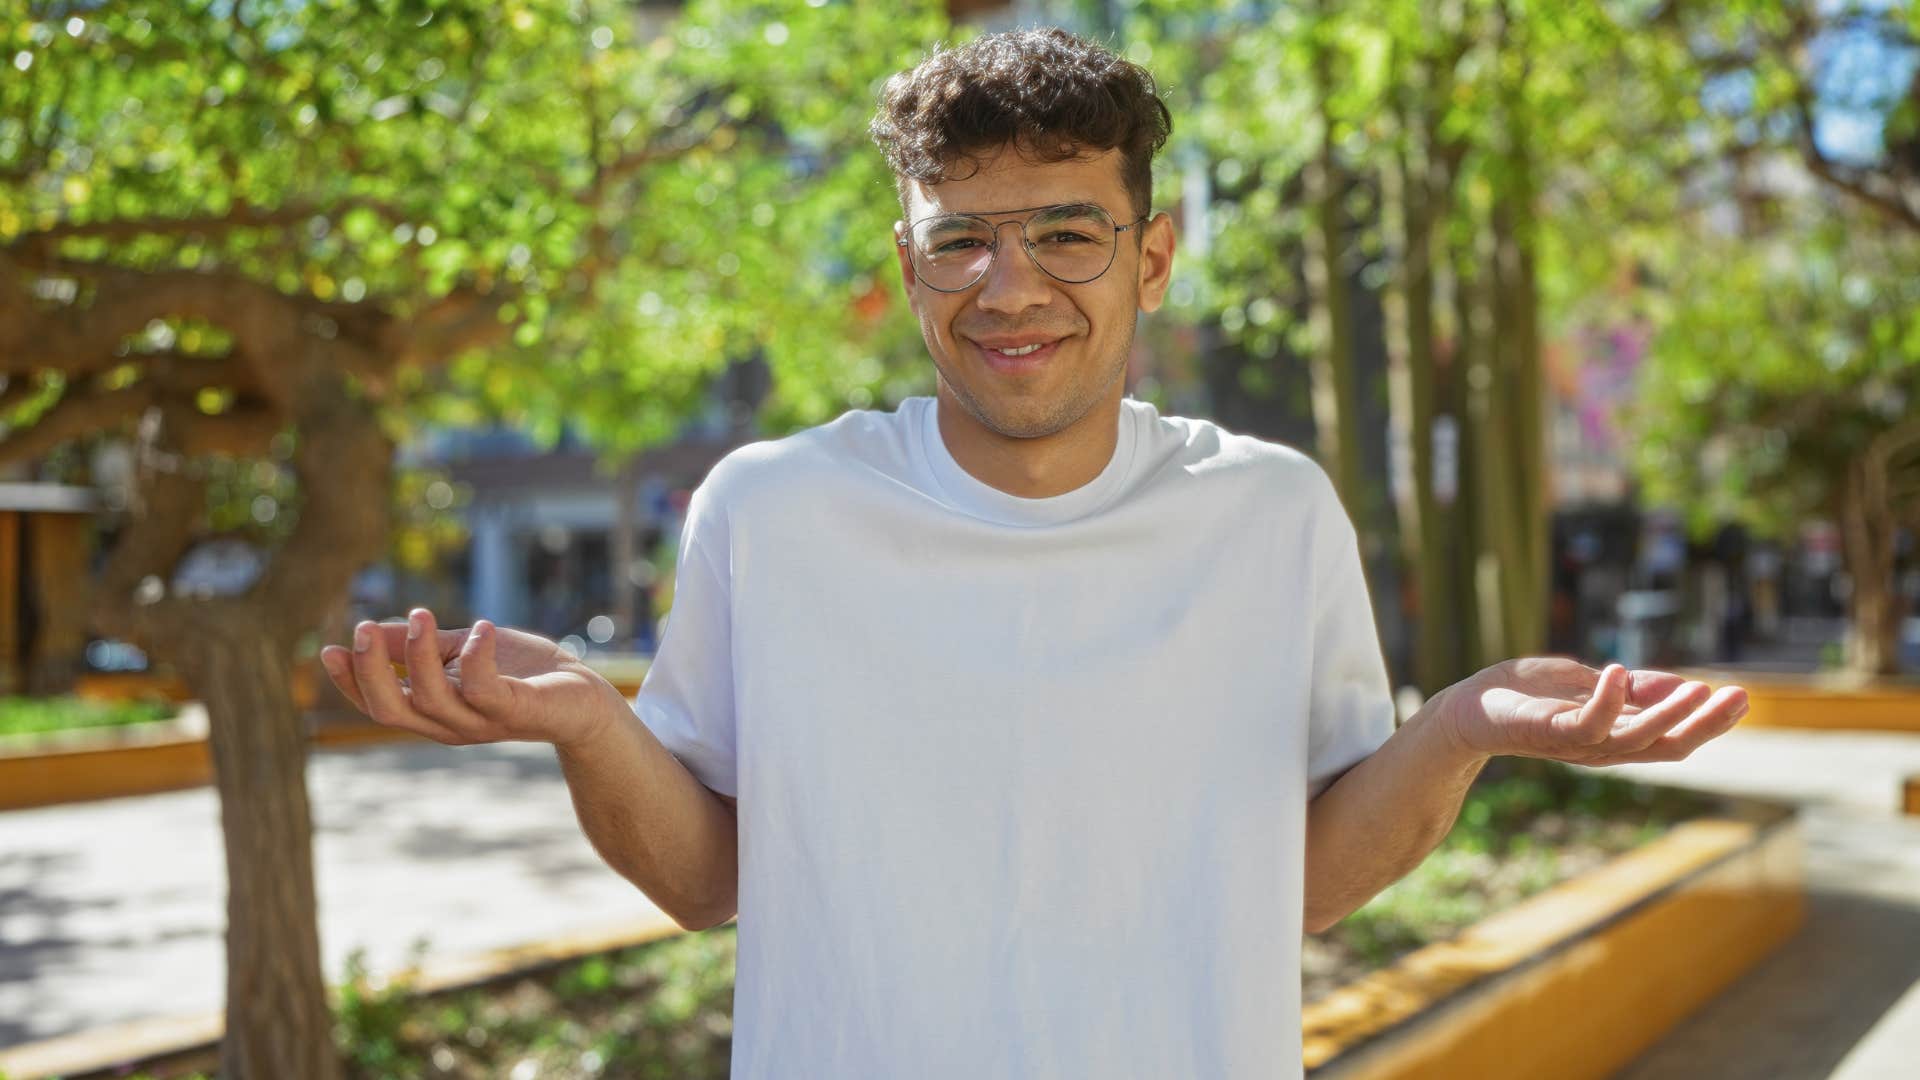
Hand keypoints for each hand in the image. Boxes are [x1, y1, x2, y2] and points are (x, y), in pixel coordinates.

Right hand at [318, 608, 628, 749]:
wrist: (584, 698)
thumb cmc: (523, 673)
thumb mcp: (461, 651)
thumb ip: (420, 644)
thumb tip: (368, 630)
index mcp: (434, 711)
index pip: (379, 704)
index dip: (350, 681)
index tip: (328, 648)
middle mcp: (451, 724)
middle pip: (392, 709)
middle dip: (369, 671)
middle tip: (360, 629)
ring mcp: (482, 721)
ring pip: (431, 699)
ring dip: (417, 654)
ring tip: (420, 614)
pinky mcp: (516, 710)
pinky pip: (485, 690)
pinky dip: (476, 657)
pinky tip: (479, 629)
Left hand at [1432, 657, 1748, 765]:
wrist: (1466, 709)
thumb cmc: (1525, 696)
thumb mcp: (1587, 683)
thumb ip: (1631, 689)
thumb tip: (1685, 685)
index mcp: (1616, 735)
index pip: (1673, 736)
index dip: (1709, 722)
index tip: (1742, 697)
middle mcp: (1601, 747)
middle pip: (1666, 746)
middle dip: (1705, 724)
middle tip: (1739, 697)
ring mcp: (1575, 743)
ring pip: (1633, 740)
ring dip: (1667, 715)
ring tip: (1697, 688)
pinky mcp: (1545, 732)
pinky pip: (1584, 724)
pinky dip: (1605, 701)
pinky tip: (1617, 671)